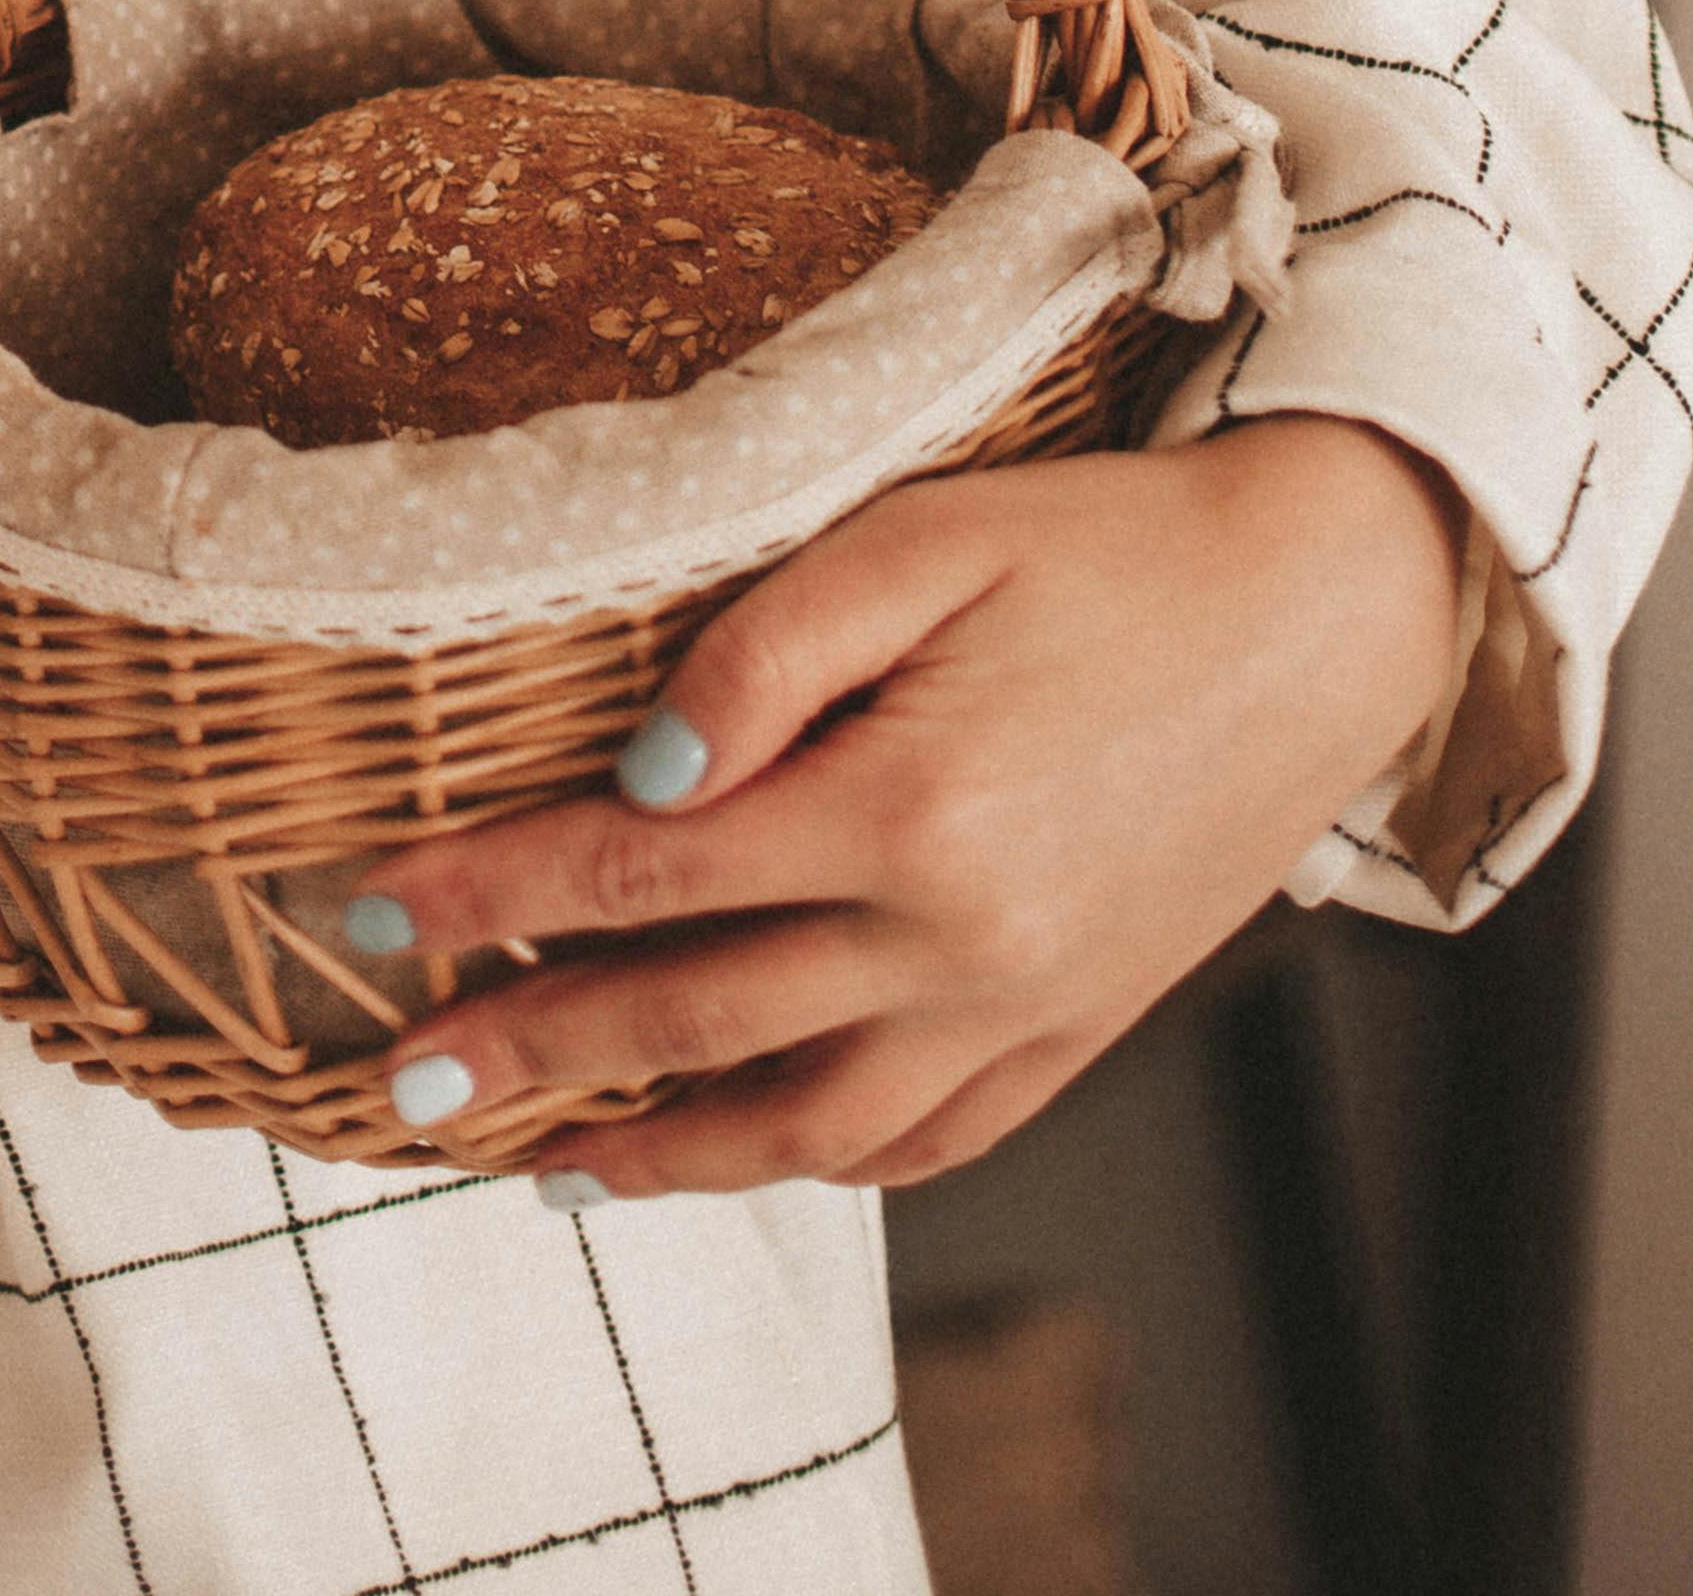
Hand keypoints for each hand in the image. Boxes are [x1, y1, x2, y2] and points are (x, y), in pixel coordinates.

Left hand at [353, 417, 1472, 1197]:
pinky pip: (924, 1142)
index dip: (493, 898)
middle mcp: (964, 942)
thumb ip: (765, 647)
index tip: (370, 914)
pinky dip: (814, 1159)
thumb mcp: (924, 532)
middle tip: (400, 1083)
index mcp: (911, 810)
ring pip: (805, 1126)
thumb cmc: (1108, 544)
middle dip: (529, 1057)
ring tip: (541, 1161)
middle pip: (695, 1022)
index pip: (643, 878)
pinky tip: (739, 1148)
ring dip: (659, 1153)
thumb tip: (642, 775)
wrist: (1322, 612)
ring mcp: (1028, 1007)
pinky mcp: (1080, 1030)